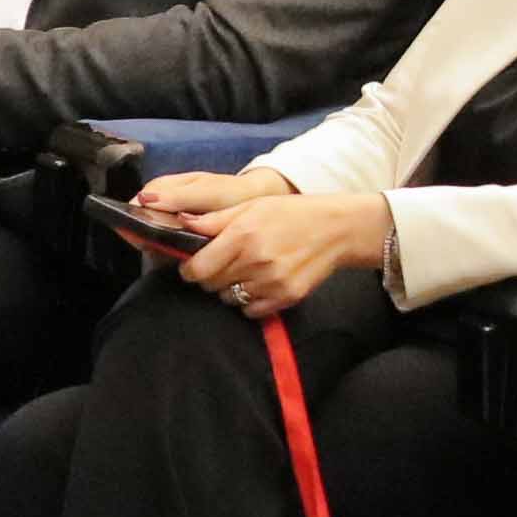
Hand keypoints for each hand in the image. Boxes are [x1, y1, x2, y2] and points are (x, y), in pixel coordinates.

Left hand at [160, 179, 393, 317]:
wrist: (335, 229)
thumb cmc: (291, 213)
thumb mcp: (252, 206)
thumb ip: (215, 219)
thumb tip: (181, 223)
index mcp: (242, 235)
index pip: (197, 268)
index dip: (191, 269)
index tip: (194, 265)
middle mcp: (255, 261)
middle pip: (211, 285)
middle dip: (211, 276)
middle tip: (224, 264)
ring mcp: (272, 282)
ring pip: (230, 298)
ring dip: (231, 288)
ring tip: (246, 271)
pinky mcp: (286, 297)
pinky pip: (251, 310)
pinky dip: (250, 301)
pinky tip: (260, 283)